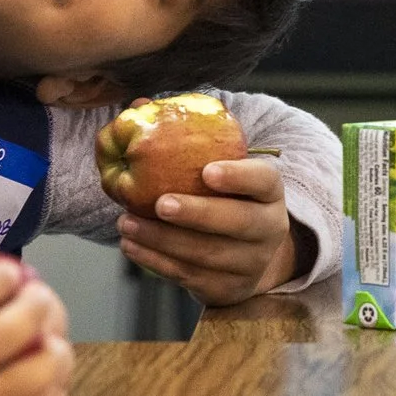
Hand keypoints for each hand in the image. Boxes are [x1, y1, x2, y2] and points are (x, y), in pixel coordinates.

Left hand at [114, 156, 298, 306]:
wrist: (246, 254)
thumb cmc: (223, 198)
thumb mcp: (218, 168)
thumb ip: (186, 138)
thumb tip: (139, 105)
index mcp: (270, 192)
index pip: (263, 180)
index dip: (238, 176)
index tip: (206, 171)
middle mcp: (269, 229)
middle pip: (238, 222)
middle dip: (197, 213)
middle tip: (160, 203)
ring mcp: (251, 263)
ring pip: (208, 255)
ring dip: (162, 240)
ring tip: (126, 222)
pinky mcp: (229, 290)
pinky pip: (190, 277)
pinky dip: (156, 261)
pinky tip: (130, 244)